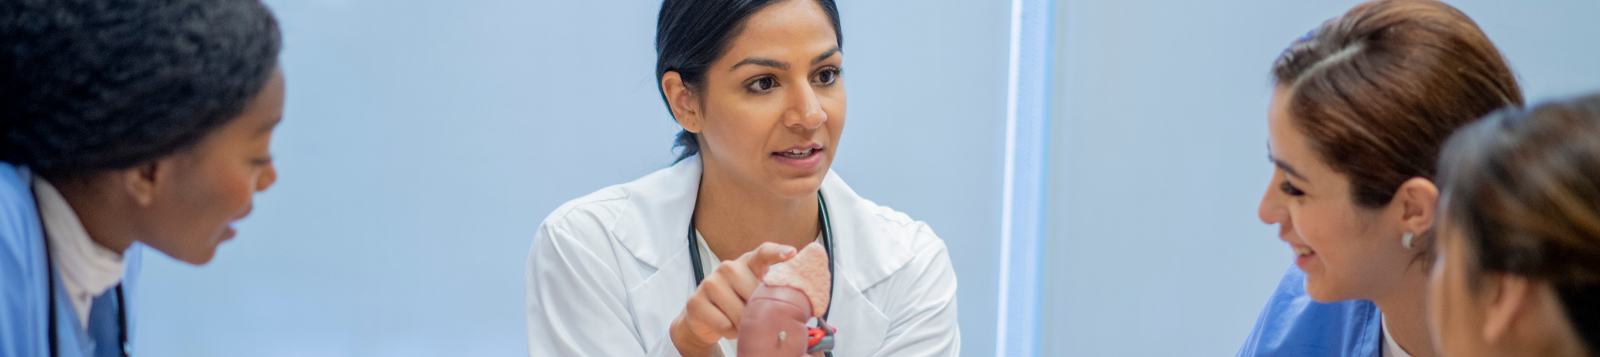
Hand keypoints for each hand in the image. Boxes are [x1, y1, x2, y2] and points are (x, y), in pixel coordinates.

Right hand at [671, 242, 797, 356]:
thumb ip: (771, 291)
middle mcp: (728, 268)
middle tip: (754, 314)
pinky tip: (725, 325)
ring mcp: (710, 283)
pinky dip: (729, 331)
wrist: (702, 318)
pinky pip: (724, 324)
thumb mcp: (755, 294)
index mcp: (748, 263)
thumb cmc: (737, 304)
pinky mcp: (696, 301)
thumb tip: (798, 304)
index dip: (778, 252)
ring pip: (739, 312)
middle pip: (755, 293)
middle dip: (759, 310)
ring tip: (737, 320)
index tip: (792, 253)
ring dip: (743, 324)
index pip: (763, 252)